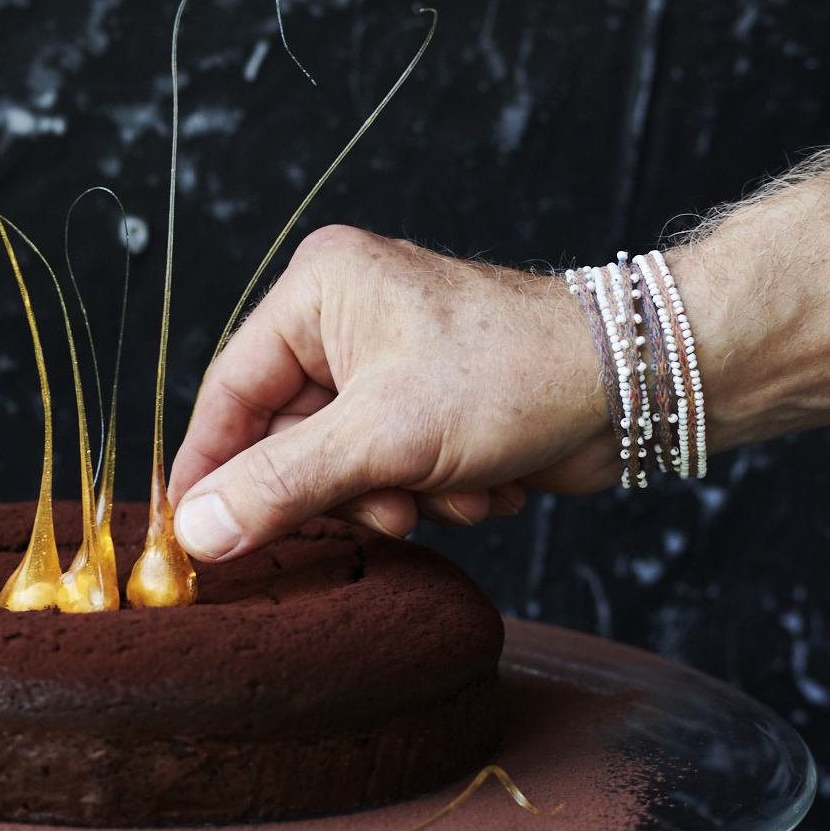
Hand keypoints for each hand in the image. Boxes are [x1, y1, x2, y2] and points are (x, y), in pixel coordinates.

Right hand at [168, 225, 618, 561]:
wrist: (640, 383)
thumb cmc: (516, 373)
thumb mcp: (383, 437)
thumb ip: (280, 485)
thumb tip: (194, 531)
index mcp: (317, 293)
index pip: (228, 391)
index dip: (209, 468)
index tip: (189, 536)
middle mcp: (340, 322)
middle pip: (283, 439)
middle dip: (341, 488)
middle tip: (385, 508)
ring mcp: (382, 366)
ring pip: (335, 468)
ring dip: (390, 498)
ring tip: (445, 490)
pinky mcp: (420, 407)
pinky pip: (382, 474)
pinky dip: (424, 493)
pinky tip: (478, 484)